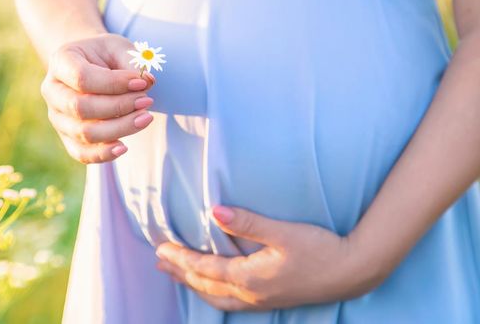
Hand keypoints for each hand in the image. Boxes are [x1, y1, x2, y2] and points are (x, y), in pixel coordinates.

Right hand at [42, 33, 155, 163]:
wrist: (93, 66)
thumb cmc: (106, 55)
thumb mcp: (119, 47)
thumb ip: (132, 62)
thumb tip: (148, 81)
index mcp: (60, 61)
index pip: (82, 78)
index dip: (114, 83)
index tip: (143, 82)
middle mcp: (52, 90)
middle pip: (81, 108)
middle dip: (119, 107)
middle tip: (147, 101)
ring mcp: (57, 116)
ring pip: (84, 132)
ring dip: (119, 128)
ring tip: (145, 118)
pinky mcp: (66, 136)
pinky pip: (80, 153)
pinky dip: (103, 154)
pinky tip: (124, 147)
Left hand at [155, 206, 387, 310]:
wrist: (354, 272)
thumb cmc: (320, 249)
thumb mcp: (284, 232)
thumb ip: (248, 222)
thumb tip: (214, 211)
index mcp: (250, 277)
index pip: (204, 268)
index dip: (180, 258)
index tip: (161, 249)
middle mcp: (251, 294)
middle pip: (205, 285)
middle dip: (180, 273)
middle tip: (159, 263)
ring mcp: (261, 301)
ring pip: (216, 297)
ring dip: (194, 285)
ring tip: (176, 276)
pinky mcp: (271, 300)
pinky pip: (230, 302)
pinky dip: (213, 294)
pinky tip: (213, 288)